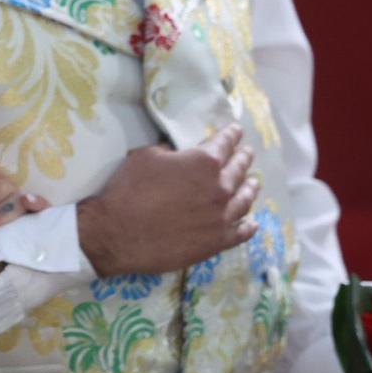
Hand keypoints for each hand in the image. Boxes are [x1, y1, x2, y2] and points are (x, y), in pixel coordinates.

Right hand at [77, 124, 258, 275]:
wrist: (117, 233)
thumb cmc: (128, 190)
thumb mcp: (145, 156)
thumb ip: (170, 151)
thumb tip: (180, 153)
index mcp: (205, 162)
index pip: (224, 143)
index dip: (231, 134)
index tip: (236, 131)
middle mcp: (221, 187)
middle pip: (239, 169)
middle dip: (244, 158)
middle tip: (247, 153)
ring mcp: (222, 217)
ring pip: (245, 199)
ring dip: (251, 188)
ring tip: (254, 183)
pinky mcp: (217, 242)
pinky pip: (241, 232)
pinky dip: (249, 226)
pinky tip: (252, 223)